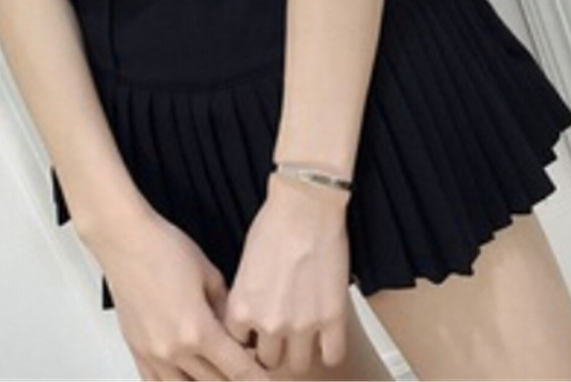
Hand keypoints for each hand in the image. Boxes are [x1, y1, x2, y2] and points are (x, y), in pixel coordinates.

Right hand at [88, 210, 271, 380]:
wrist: (126, 239)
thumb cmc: (163, 248)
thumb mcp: (210, 273)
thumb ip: (227, 307)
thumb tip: (238, 327)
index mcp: (197, 330)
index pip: (239, 371)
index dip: (258, 378)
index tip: (266, 377)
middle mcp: (174, 350)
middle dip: (235, 379)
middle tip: (244, 365)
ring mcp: (153, 354)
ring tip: (217, 370)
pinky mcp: (137, 351)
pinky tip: (187, 376)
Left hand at [222, 172, 351, 375]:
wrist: (305, 205)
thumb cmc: (274, 223)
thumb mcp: (245, 264)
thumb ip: (246, 298)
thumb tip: (249, 317)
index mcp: (242, 308)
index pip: (237, 348)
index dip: (248, 342)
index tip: (254, 338)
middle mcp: (269, 322)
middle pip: (268, 361)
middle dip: (273, 350)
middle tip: (280, 337)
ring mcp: (302, 324)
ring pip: (299, 366)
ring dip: (300, 353)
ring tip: (303, 337)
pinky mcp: (332, 318)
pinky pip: (332, 356)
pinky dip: (329, 351)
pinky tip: (327, 338)